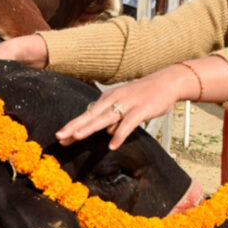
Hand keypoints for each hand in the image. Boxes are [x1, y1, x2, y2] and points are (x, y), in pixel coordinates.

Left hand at [56, 65, 192, 149]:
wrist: (167, 82)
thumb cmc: (145, 95)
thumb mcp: (126, 104)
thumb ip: (115, 118)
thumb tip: (107, 132)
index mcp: (108, 98)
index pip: (87, 114)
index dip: (73, 125)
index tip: (59, 136)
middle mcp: (114, 99)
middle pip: (91, 115)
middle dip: (74, 126)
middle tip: (59, 136)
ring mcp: (128, 104)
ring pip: (105, 118)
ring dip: (90, 127)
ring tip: (77, 136)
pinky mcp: (141, 109)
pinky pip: (128, 124)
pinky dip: (120, 134)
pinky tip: (112, 145)